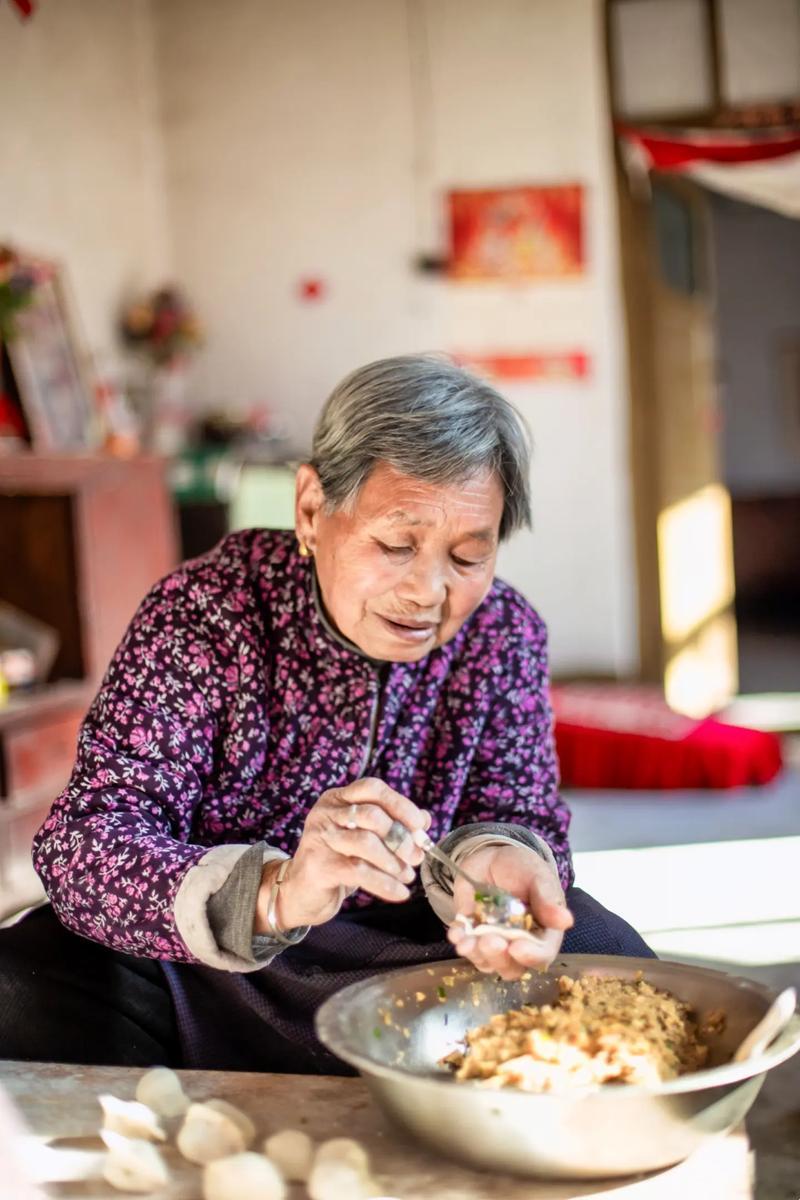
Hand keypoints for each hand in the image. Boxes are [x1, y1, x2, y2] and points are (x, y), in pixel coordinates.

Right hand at [254, 778, 429, 932]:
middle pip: (371, 815)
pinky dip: (385, 884)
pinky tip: (400, 893)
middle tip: (415, 857)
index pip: (372, 788)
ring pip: (366, 843)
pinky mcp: (319, 866)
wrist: (302, 892)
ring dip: (394, 862)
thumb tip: (425, 820)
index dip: (399, 804)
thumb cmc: (338, 860)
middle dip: (400, 837)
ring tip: (407, 876)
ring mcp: (320, 838)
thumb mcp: (365, 838)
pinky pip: (359, 871)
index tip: (419, 825)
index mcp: (338, 799)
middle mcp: (326, 813)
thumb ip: (392, 825)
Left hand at [446, 843, 572, 980]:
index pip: (542, 954)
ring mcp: (495, 943)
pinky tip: (456, 933)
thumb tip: (566, 921)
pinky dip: (460, 941)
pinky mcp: (472, 936)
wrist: (493, 857)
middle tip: (489, 941)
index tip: (518, 948)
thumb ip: (548, 898)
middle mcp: (520, 945)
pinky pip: (466, 946)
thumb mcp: (537, 876)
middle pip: (512, 966)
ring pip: (486, 962)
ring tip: (466, 941)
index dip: (532, 956)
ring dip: (476, 954)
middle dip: (499, 958)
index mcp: (543, 933)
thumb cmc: (523, 868)